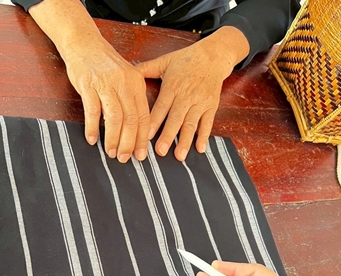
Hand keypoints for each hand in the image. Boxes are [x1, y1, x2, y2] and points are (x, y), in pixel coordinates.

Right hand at [62, 38, 150, 162]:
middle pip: (131, 120)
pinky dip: (92, 127)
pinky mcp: (88, 85)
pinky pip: (92, 111)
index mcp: (136, 84)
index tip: (141, 154)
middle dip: (129, 143)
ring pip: (114, 118)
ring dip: (112, 139)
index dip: (142, 138)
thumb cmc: (104, 64)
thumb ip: (131, 99)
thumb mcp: (125, 78)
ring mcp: (106, 84)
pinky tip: (91, 139)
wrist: (84, 43)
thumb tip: (135, 130)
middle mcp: (123, 84)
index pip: (143, 116)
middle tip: (125, 158)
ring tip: (110, 153)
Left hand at [135, 27, 248, 161]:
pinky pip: (207, 123)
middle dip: (168, 136)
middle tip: (160, 152)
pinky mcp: (211, 105)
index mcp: (172, 85)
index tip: (146, 136)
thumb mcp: (165, 61)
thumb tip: (126, 72)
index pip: (161, 106)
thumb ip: (146, 69)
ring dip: (185, 140)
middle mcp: (186, 95)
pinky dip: (204, 136)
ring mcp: (200, 102)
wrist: (214, 55)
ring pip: (191, 123)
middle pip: (176, 118)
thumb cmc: (186, 59)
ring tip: (179, 156)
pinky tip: (199, 149)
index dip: (155, 121)